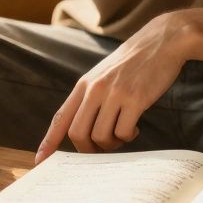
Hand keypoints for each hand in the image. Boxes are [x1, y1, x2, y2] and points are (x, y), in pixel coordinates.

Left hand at [36, 13, 193, 163]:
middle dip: (88, 150)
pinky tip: (135, 127)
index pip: (61, 117)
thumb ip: (91, 98)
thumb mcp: (103, 75)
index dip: (49, 141)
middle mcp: (95, 89)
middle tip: (101, 149)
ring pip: (100, 136)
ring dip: (111, 143)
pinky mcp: (135, 99)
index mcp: (84, 84)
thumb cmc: (133, 63)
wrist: (161, 41)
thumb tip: (83, 132)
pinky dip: (128, 136)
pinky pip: (123, 132)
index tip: (41, 161)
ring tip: (123, 134)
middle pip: (77, 133)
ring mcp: (114, 94)